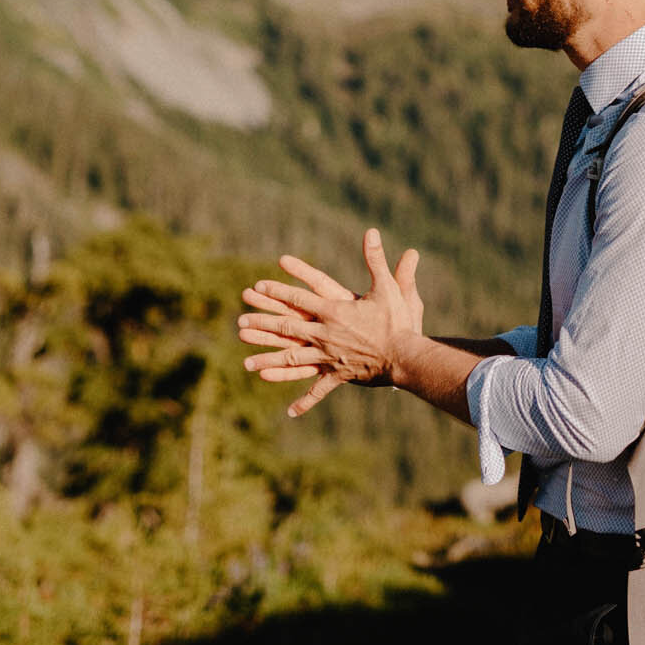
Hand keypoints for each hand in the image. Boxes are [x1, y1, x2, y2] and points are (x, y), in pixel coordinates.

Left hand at [237, 229, 422, 417]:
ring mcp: (329, 358)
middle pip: (287, 329)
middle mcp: (325, 335)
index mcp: (333, 312)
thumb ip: (376, 259)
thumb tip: (372, 232)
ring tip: (247, 364)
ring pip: (292, 360)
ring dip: (269, 361)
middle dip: (262, 325)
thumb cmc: (396, 321)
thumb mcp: (387, 286)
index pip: (298, 299)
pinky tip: (289, 412)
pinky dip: (304, 401)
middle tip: (240, 323)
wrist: (404, 357)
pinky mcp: (338, 376)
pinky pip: (317, 389)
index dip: (277, 292)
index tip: (257, 286)